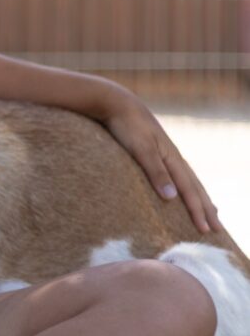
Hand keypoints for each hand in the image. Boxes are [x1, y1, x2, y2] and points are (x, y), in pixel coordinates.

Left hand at [101, 87, 218, 232]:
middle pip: (195, 187)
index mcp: (172, 159)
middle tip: (218, 230)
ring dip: (202, 199)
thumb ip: (155, 172)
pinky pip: (180, 175)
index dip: (198, 211)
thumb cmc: (127, 127)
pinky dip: (188, 187)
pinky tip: (185, 190)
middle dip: (207, 209)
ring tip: (212, 212)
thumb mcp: (140, 149)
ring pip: (190, 181)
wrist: (117, 104)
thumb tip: (171, 198)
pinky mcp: (158, 152)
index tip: (207, 231)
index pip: (189, 190)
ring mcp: (167, 154)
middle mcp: (173, 157)